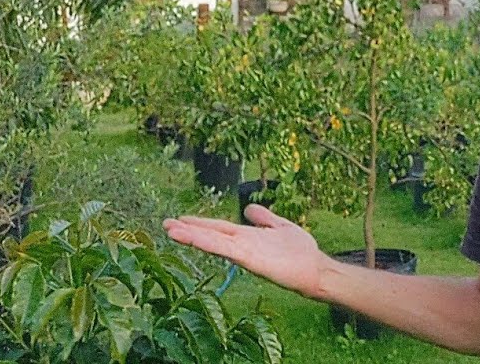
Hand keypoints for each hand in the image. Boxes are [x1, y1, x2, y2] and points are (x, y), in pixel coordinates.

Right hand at [164, 205, 326, 298]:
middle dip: (189, 230)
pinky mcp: (250, 259)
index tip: (179, 219)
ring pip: (214, 242)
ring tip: (170, 230)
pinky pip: (227, 249)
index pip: (219, 229)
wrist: (315, 270)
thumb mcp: (280, 226)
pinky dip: (210, 243)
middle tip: (165, 224)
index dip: (200, 224)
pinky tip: (196, 238)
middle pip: (212, 235)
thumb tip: (248, 208)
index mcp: (247, 237)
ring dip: (193, 236)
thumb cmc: (300, 252)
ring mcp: (245, 253)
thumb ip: (264, 218)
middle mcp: (242, 245)